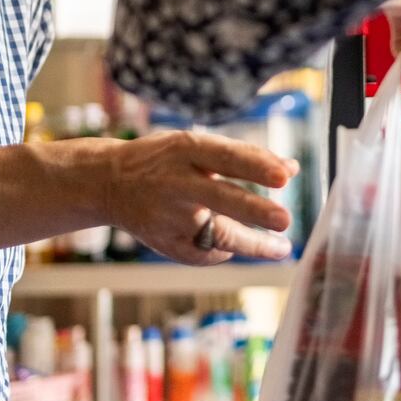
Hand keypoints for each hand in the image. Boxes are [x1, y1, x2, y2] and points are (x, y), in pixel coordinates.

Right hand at [105, 132, 296, 264]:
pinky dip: (225, 251)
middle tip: (285, 219)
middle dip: (254, 210)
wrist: (109, 183)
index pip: (226, 157)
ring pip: (217, 235)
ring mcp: (169, 216)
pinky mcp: (164, 243)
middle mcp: (176, 182)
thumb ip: (244, 157)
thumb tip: (291, 169)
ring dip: (253, 244)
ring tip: (281, 247)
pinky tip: (237, 247)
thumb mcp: (198, 147)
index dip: (256, 166)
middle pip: (221, 197)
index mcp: (185, 150)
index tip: (285, 177)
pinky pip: (204, 253)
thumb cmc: (165, 160)